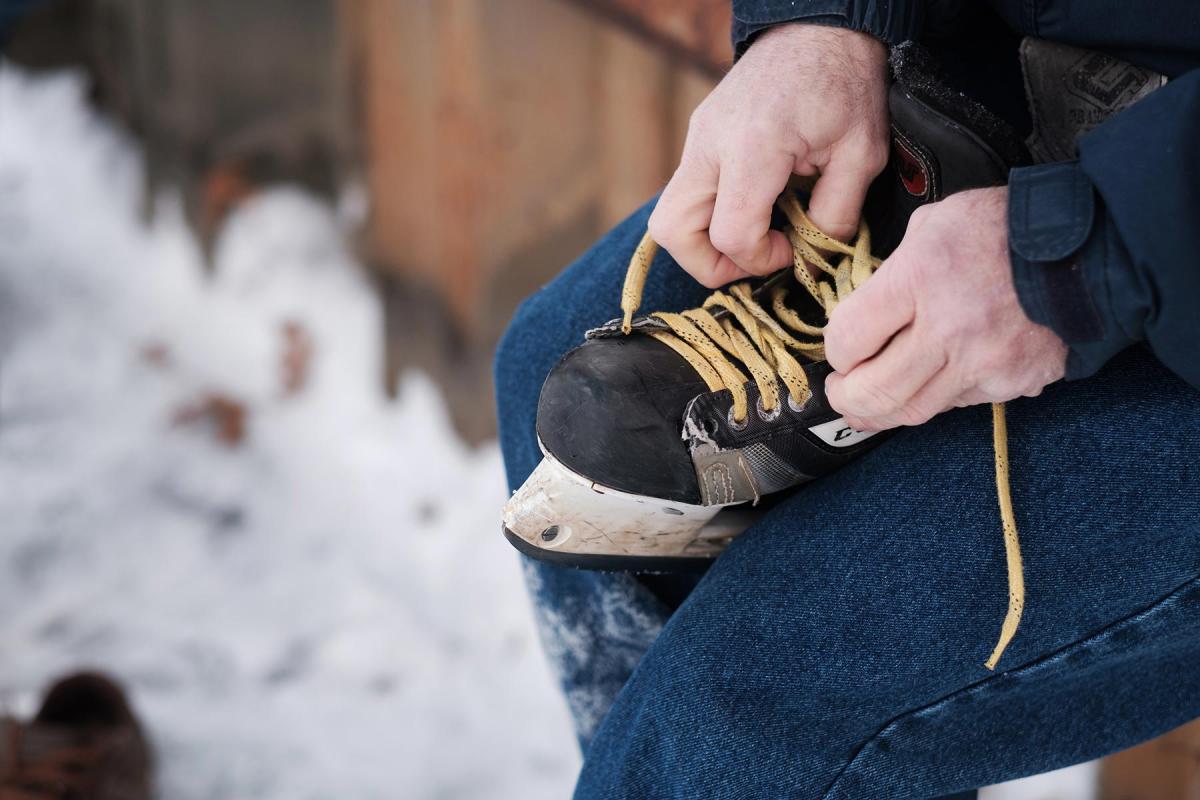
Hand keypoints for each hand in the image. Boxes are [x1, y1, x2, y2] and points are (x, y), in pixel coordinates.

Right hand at [648, 24, 888, 288]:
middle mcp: (710, 145)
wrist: (819, 28)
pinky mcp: (697, 138)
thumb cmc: (845, 85)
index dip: (759, 260)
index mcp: (753, 149)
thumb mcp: (861, 156)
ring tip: (753, 236)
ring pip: (669, 217)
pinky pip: (687, 193)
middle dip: (710, 264)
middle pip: (672, 232)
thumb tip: (810, 265)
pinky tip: (754, 204)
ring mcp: (696, 140)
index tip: (791, 249)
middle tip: (755, 257)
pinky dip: (711, 214)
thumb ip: (835, 218)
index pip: (729, 235)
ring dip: (704, 242)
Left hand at [823, 187, 1067, 430]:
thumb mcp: (932, 225)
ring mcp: (984, 363)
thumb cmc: (1003, 228)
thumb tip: (863, 313)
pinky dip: (935, 398)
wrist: (1086, 246)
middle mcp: (950, 328)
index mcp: (921, 278)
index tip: (840, 349)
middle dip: (846, 398)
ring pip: (913, 411)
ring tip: (868, 403)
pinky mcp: (1012, 383)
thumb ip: (891, 272)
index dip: (836, 350)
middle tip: (840, 391)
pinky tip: (929, 382)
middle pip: (875, 391)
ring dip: (881, 413)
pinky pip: (957, 404)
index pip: (849, 339)